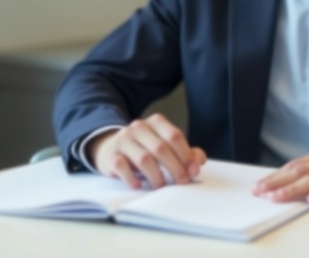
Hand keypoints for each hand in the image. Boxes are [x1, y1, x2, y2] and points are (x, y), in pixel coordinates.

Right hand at [87, 113, 206, 189]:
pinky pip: (122, 166)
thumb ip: (185, 153)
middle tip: (182, 182)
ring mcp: (123, 140)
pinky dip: (132, 178)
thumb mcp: (164, 146)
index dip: (186, 155)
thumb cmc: (144, 148)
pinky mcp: (110, 155)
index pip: (174, 136)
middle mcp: (139, 127)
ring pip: (144, 158)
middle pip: (161, 148)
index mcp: (155, 122)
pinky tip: (138, 185)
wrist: (110, 147)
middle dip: (175, 167)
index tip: (193, 172)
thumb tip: (198, 162)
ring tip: (162, 186)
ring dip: (157, 175)